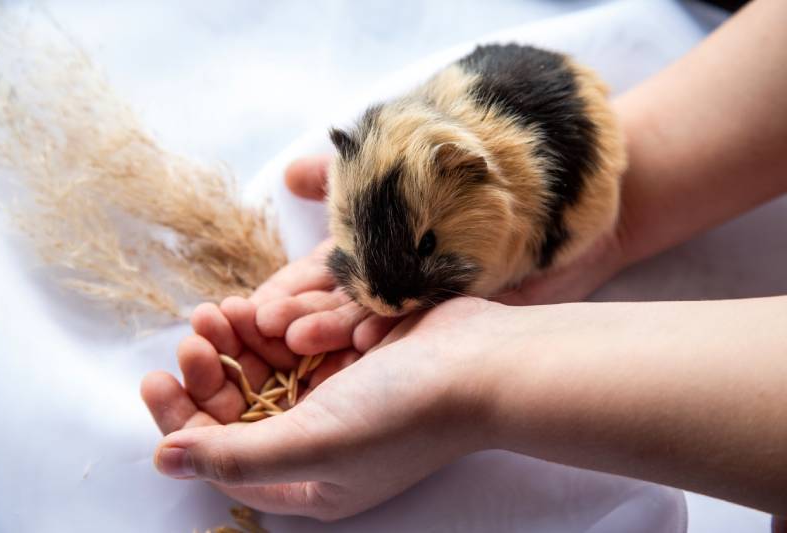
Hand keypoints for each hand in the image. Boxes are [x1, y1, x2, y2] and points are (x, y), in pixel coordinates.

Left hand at [141, 297, 510, 519]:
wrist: (482, 363)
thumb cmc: (402, 414)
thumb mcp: (312, 444)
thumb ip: (235, 456)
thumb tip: (163, 461)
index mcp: (310, 481)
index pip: (225, 456)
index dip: (183, 420)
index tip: (155, 378)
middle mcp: (320, 442)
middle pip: (243, 408)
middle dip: (211, 372)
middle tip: (192, 335)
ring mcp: (337, 396)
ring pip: (266, 369)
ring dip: (237, 342)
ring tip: (216, 311)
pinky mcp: (351, 357)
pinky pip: (296, 342)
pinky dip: (272, 326)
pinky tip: (252, 305)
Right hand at [256, 154, 628, 359]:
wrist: (551, 197)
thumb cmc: (467, 180)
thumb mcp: (391, 172)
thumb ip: (341, 180)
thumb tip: (290, 173)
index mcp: (367, 250)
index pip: (310, 277)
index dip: (282, 291)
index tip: (248, 307)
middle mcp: (387, 280)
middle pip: (329, 305)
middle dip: (294, 317)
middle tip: (261, 329)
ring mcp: (416, 306)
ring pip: (362, 323)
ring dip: (329, 332)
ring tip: (296, 340)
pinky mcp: (446, 323)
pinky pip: (407, 334)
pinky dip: (382, 339)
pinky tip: (359, 346)